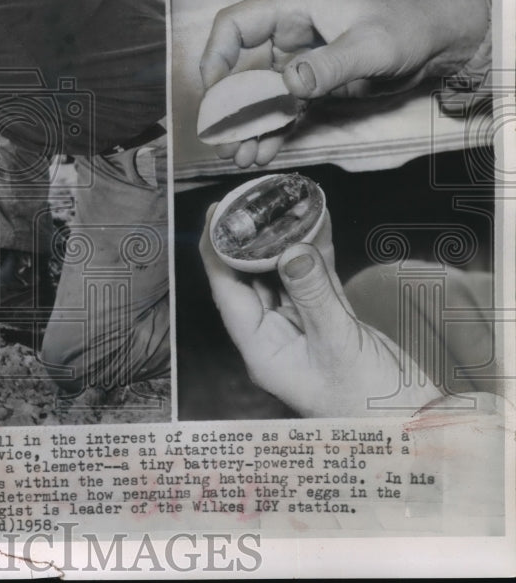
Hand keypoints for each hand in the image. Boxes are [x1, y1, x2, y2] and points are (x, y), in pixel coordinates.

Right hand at [199, 0, 488, 166]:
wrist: (444, 36)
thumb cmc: (410, 24)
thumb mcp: (372, 44)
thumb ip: (330, 64)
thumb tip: (288, 84)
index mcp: (293, 8)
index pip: (234, 25)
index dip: (216, 56)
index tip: (214, 92)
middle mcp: (289, 32)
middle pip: (241, 68)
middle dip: (230, 106)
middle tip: (224, 138)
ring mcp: (300, 60)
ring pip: (261, 95)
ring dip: (249, 126)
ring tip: (241, 155)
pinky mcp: (315, 84)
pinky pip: (284, 108)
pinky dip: (272, 130)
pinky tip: (263, 151)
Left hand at [199, 204, 443, 416]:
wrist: (412, 426)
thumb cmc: (369, 404)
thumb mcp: (338, 346)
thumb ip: (314, 296)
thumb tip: (289, 251)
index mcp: (260, 349)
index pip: (227, 290)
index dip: (217, 250)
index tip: (216, 213)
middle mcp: (273, 336)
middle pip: (250, 277)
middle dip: (250, 239)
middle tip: (253, 201)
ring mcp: (301, 328)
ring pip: (283, 274)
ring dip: (285, 241)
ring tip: (284, 204)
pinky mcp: (329, 322)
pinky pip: (314, 279)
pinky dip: (316, 252)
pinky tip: (317, 223)